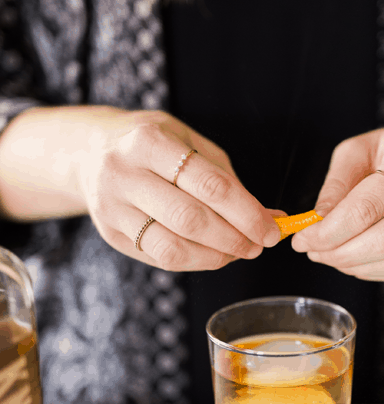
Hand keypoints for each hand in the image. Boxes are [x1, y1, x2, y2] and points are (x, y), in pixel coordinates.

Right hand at [78, 109, 280, 270]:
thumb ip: (227, 180)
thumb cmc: (155, 145)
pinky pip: (160, 258)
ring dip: (215, 257)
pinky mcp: (110, 234)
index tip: (271, 229)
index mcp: (150, 141)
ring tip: (237, 253)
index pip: (210, 185)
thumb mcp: (189, 143)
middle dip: (234, 238)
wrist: (91, 151)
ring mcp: (112, 207)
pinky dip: (194, 261)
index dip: (247, 213)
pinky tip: (212, 254)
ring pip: (172, 247)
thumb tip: (271, 217)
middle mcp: (125, 173)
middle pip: (190, 219)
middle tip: (258, 246)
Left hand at [290, 123, 383, 281]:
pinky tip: (355, 259)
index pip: (367, 207)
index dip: (329, 230)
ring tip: (331, 256)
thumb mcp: (364, 148)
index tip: (303, 238)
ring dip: (354, 266)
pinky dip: (372, 270)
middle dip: (340, 253)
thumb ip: (338, 183)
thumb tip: (318, 221)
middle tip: (313, 252)